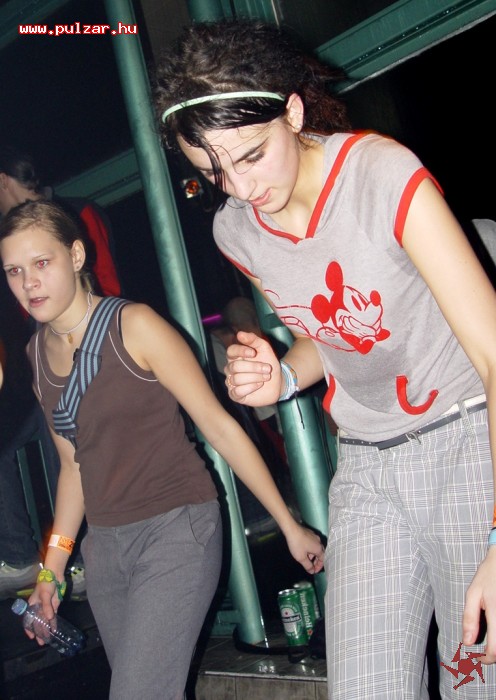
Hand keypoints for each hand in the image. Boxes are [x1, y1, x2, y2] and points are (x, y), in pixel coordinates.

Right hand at [26, 582, 60, 644]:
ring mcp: (47, 608)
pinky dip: (53, 623)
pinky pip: (53, 617)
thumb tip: (49, 618)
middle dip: (39, 632)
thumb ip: (47, 607)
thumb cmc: (46, 584)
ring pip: (45, 621)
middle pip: (38, 622)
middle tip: (42, 642)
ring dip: (46, 630)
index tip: (32, 636)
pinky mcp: (54, 606)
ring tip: (48, 639)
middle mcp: (38, 608)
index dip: (29, 628)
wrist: (55, 575)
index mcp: (32, 605)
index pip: (29, 619)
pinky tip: (54, 630)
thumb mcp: (45, 595)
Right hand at [225, 331, 280, 405]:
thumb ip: (253, 340)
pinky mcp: (235, 395)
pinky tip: (259, 385)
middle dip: (254, 367)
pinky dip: (250, 387)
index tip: (253, 353)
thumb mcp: (264, 348)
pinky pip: (237, 391)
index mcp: (235, 356)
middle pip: (235, 366)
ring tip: (266, 377)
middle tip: (267, 368)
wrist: (277, 381)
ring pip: (237, 379)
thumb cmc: (268, 363)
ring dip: (255, 377)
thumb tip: (239, 334)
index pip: (230, 351)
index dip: (241, 351)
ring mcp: (231, 382)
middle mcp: (230, 369)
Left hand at [285, 524, 324, 574]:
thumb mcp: (301, 558)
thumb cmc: (297, 544)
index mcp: (319, 548)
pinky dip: (310, 549)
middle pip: (320, 553)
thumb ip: (308, 566)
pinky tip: (303, 550)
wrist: (291, 529)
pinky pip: (312, 543)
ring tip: (306, 559)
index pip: (322, 560)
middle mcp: (319, 542)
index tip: (313, 571)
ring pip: (315, 548)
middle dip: (316, 561)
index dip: (318, 567)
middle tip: (310, 566)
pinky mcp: (309, 532)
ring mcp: (314, 536)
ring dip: (312, 555)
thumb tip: (312, 571)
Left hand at [462, 546, 495, 663]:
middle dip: (494, 655)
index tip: (478, 658)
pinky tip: (494, 631)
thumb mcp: (473, 594)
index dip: (487, 659)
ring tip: (490, 642)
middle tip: (483, 652)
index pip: (495, 649)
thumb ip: (469, 619)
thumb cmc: (488, 576)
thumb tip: (467, 642)